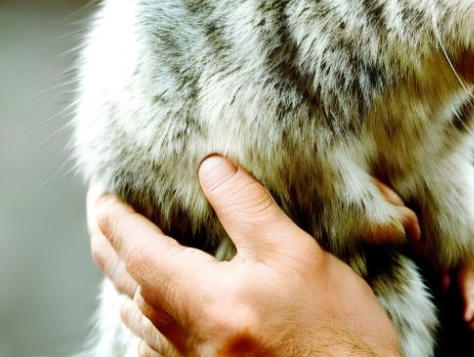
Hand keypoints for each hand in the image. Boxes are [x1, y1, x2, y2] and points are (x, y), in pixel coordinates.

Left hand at [87, 155, 402, 356]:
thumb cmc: (335, 329)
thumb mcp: (299, 254)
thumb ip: (249, 209)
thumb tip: (211, 168)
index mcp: (208, 302)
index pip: (138, 251)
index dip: (114, 215)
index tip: (105, 187)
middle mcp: (189, 338)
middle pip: (125, 282)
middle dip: (107, 240)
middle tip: (103, 207)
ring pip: (135, 317)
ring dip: (121, 276)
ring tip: (123, 245)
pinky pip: (152, 346)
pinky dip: (140, 317)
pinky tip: (150, 309)